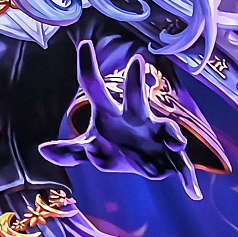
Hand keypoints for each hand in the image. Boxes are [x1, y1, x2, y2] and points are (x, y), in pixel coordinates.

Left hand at [41, 38, 207, 177]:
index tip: (84, 44)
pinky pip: (182, 168)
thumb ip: (70, 151)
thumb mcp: (89, 150)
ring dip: (172, 134)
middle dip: (135, 82)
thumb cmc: (113, 147)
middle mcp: (135, 116)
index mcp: (110, 112)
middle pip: (135, 97)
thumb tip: (44, 149)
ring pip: (165, 128)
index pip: (94, 87)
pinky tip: (193, 193)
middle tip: (136, 61)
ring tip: (177, 142)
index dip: (88, 67)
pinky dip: (188, 180)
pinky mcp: (170, 157)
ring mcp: (155, 134)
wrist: (142, 162)